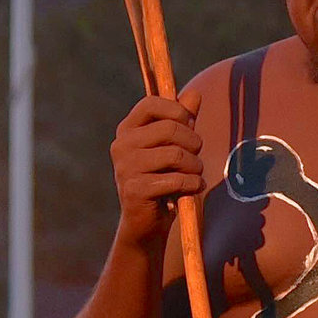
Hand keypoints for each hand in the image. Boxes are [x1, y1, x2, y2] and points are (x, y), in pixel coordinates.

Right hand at [107, 93, 204, 251]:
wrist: (146, 223)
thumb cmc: (162, 178)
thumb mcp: (173, 146)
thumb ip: (182, 120)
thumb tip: (194, 94)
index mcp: (127, 129)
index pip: (152, 103)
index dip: (177, 111)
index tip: (189, 126)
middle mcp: (121, 145)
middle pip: (170, 128)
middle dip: (194, 143)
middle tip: (196, 157)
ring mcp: (125, 168)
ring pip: (177, 154)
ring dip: (195, 166)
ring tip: (194, 175)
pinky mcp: (135, 190)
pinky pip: (176, 179)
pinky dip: (192, 184)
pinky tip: (190, 189)